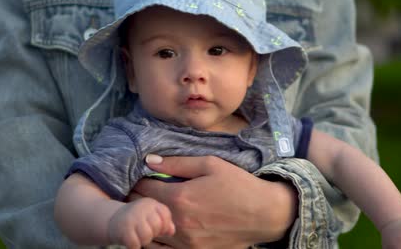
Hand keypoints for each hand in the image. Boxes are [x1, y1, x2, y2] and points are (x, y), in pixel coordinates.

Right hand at [108, 197, 174, 248]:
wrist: (113, 219)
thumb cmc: (138, 220)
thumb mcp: (152, 216)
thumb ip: (164, 222)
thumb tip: (171, 231)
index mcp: (150, 203)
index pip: (165, 215)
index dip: (164, 225)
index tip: (158, 229)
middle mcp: (141, 208)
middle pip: (157, 226)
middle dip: (154, 233)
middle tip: (146, 232)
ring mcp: (131, 218)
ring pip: (147, 236)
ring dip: (144, 241)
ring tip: (139, 237)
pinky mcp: (123, 230)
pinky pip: (135, 244)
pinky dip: (134, 246)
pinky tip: (131, 241)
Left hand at [129, 155, 297, 248]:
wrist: (264, 214)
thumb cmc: (238, 185)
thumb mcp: (210, 164)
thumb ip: (177, 162)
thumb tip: (149, 160)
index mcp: (180, 198)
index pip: (141, 190)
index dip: (136, 181)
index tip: (139, 177)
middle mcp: (178, 224)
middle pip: (141, 213)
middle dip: (137, 201)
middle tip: (141, 193)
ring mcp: (185, 244)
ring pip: (148, 234)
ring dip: (145, 221)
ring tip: (150, 211)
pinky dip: (156, 239)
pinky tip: (162, 227)